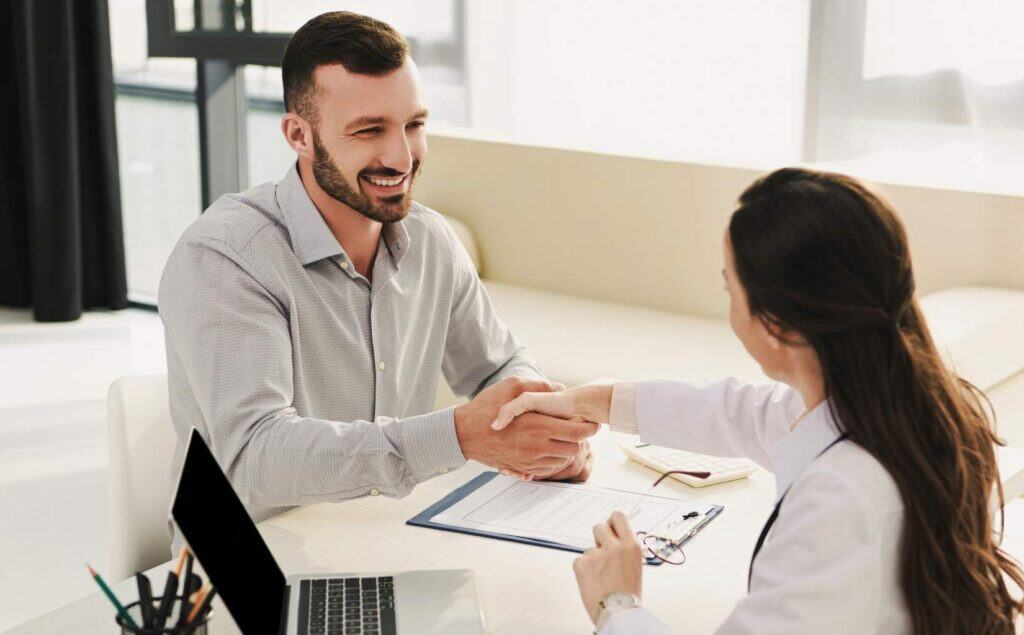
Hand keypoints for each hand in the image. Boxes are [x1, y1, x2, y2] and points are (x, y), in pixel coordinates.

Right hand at [454, 377, 597, 474]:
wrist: (464, 434)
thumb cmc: (486, 408)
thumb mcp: (511, 386)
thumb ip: (539, 386)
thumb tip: (559, 388)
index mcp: (539, 425)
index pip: (577, 432)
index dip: (589, 428)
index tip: (593, 423)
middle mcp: (538, 446)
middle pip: (574, 448)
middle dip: (579, 439)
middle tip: (576, 429)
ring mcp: (531, 460)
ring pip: (562, 460)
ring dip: (566, 449)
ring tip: (562, 437)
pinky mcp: (523, 468)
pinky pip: (548, 469)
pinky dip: (553, 460)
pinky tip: (549, 447)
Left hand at [572, 511, 643, 624]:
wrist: (619, 614)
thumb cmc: (628, 595)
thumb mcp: (635, 565)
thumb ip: (624, 548)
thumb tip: (614, 537)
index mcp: (631, 546)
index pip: (617, 517)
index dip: (612, 522)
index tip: (610, 527)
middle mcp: (614, 546)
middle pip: (599, 526)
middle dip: (599, 538)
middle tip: (603, 552)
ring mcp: (597, 554)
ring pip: (589, 547)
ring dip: (593, 557)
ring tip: (601, 575)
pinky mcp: (582, 564)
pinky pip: (580, 560)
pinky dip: (584, 570)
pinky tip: (593, 581)